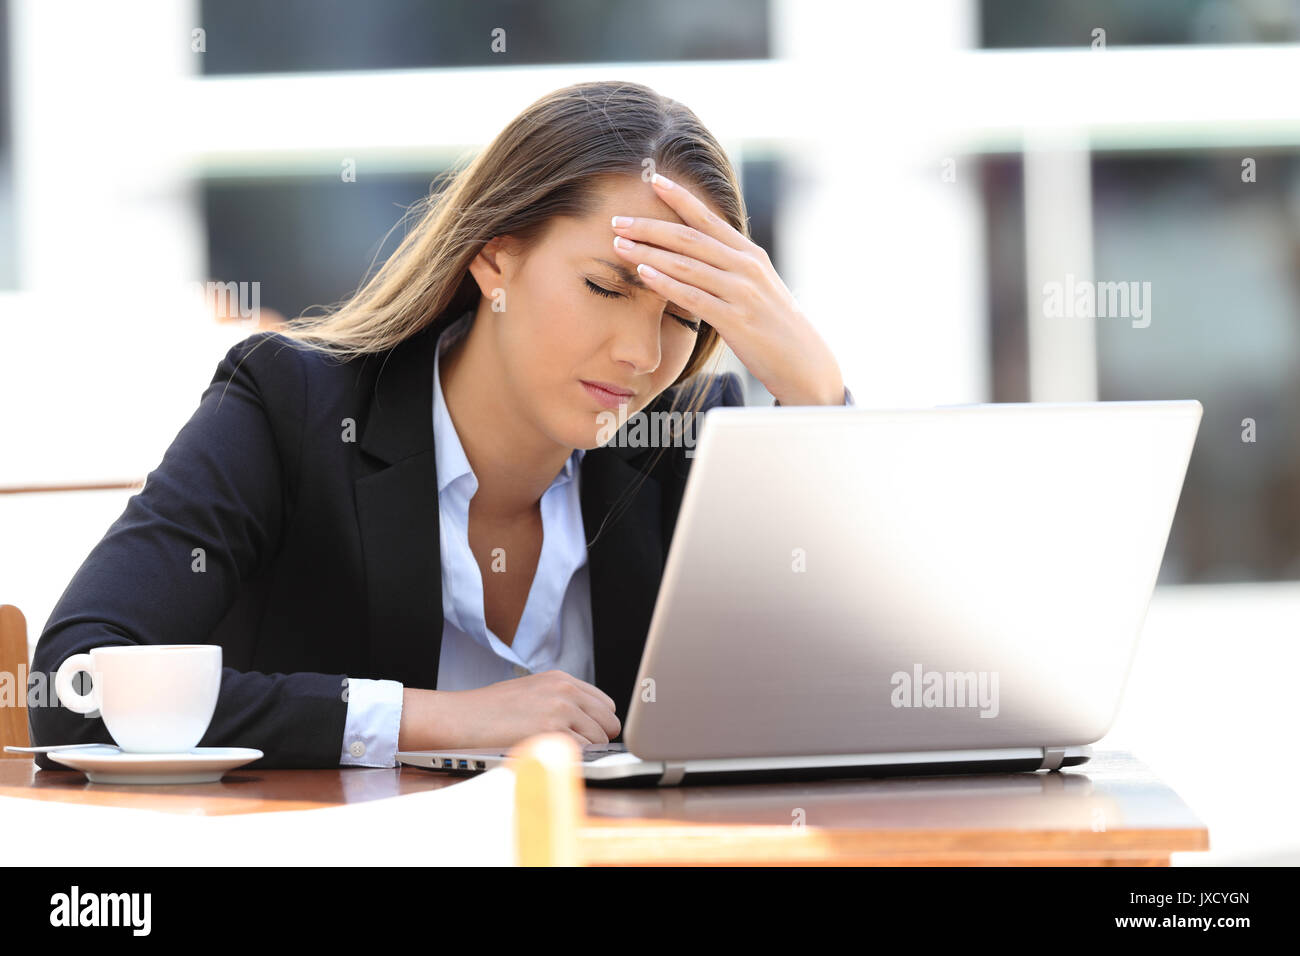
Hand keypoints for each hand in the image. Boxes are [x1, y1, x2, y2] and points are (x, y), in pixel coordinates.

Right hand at [400, 671, 620, 750]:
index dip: (598, 723)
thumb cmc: (488, 710)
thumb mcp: (530, 691)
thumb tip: (587, 721)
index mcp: (561, 679)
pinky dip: (573, 759)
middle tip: (576, 748)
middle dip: (598, 738)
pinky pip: (584, 752)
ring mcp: (560, 710)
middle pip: (609, 721)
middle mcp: (564, 690)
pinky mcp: (552, 731)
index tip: (590, 735)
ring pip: (600, 739)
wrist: (460, 718)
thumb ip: (560, 699)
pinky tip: (553, 756)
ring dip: (584, 751)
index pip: (605, 703)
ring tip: (556, 751)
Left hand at [611, 172, 845, 405]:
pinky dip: (665, 283)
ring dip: (648, 253)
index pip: (708, 219)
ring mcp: (742, 292)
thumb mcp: (756, 286)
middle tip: (617, 220)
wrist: (803, 362)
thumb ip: (729, 266)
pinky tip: (642, 274)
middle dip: (650, 227)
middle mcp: (746, 266)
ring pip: (686, 264)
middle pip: (689, 238)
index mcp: (750, 254)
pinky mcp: (735, 320)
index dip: (680, 197)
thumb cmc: (773, 325)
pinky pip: (693, 296)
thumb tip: (697, 253)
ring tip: (619, 245)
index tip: (654, 179)